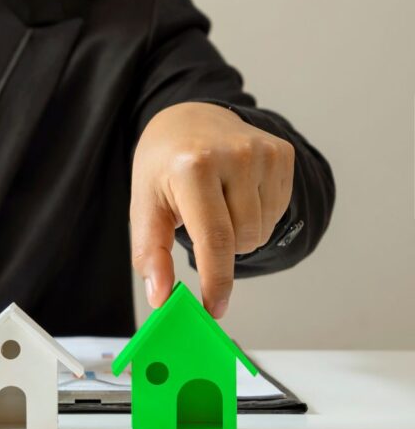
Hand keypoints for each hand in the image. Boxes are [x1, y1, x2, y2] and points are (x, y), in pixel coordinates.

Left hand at [130, 102, 293, 317]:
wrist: (188, 119)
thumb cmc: (163, 167)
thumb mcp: (144, 205)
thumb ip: (150, 253)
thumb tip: (161, 297)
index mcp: (194, 168)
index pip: (214, 239)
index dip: (216, 281)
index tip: (212, 309)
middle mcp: (234, 155)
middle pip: (242, 240)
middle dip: (220, 249)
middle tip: (199, 223)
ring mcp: (264, 152)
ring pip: (262, 230)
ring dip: (239, 233)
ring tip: (216, 205)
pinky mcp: (283, 153)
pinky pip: (277, 212)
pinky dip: (256, 214)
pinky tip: (235, 193)